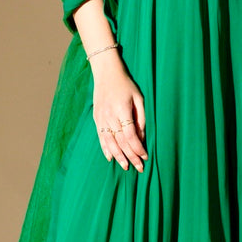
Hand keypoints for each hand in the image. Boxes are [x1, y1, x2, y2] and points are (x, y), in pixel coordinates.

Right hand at [90, 51, 147, 170]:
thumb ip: (141, 118)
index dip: (138, 148)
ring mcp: (101, 118)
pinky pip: (100, 136)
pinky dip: (105, 148)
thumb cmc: (126, 84)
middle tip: (139, 168)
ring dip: (118, 156)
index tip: (145, 156)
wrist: (106, 73)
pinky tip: (111, 158)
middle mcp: (109, 116)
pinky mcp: (96, 118)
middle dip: (131, 156)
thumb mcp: (138, 98)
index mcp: (122, 110)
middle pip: (120, 141)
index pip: (130, 135)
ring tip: (126, 166)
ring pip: (109, 142)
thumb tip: (142, 137)